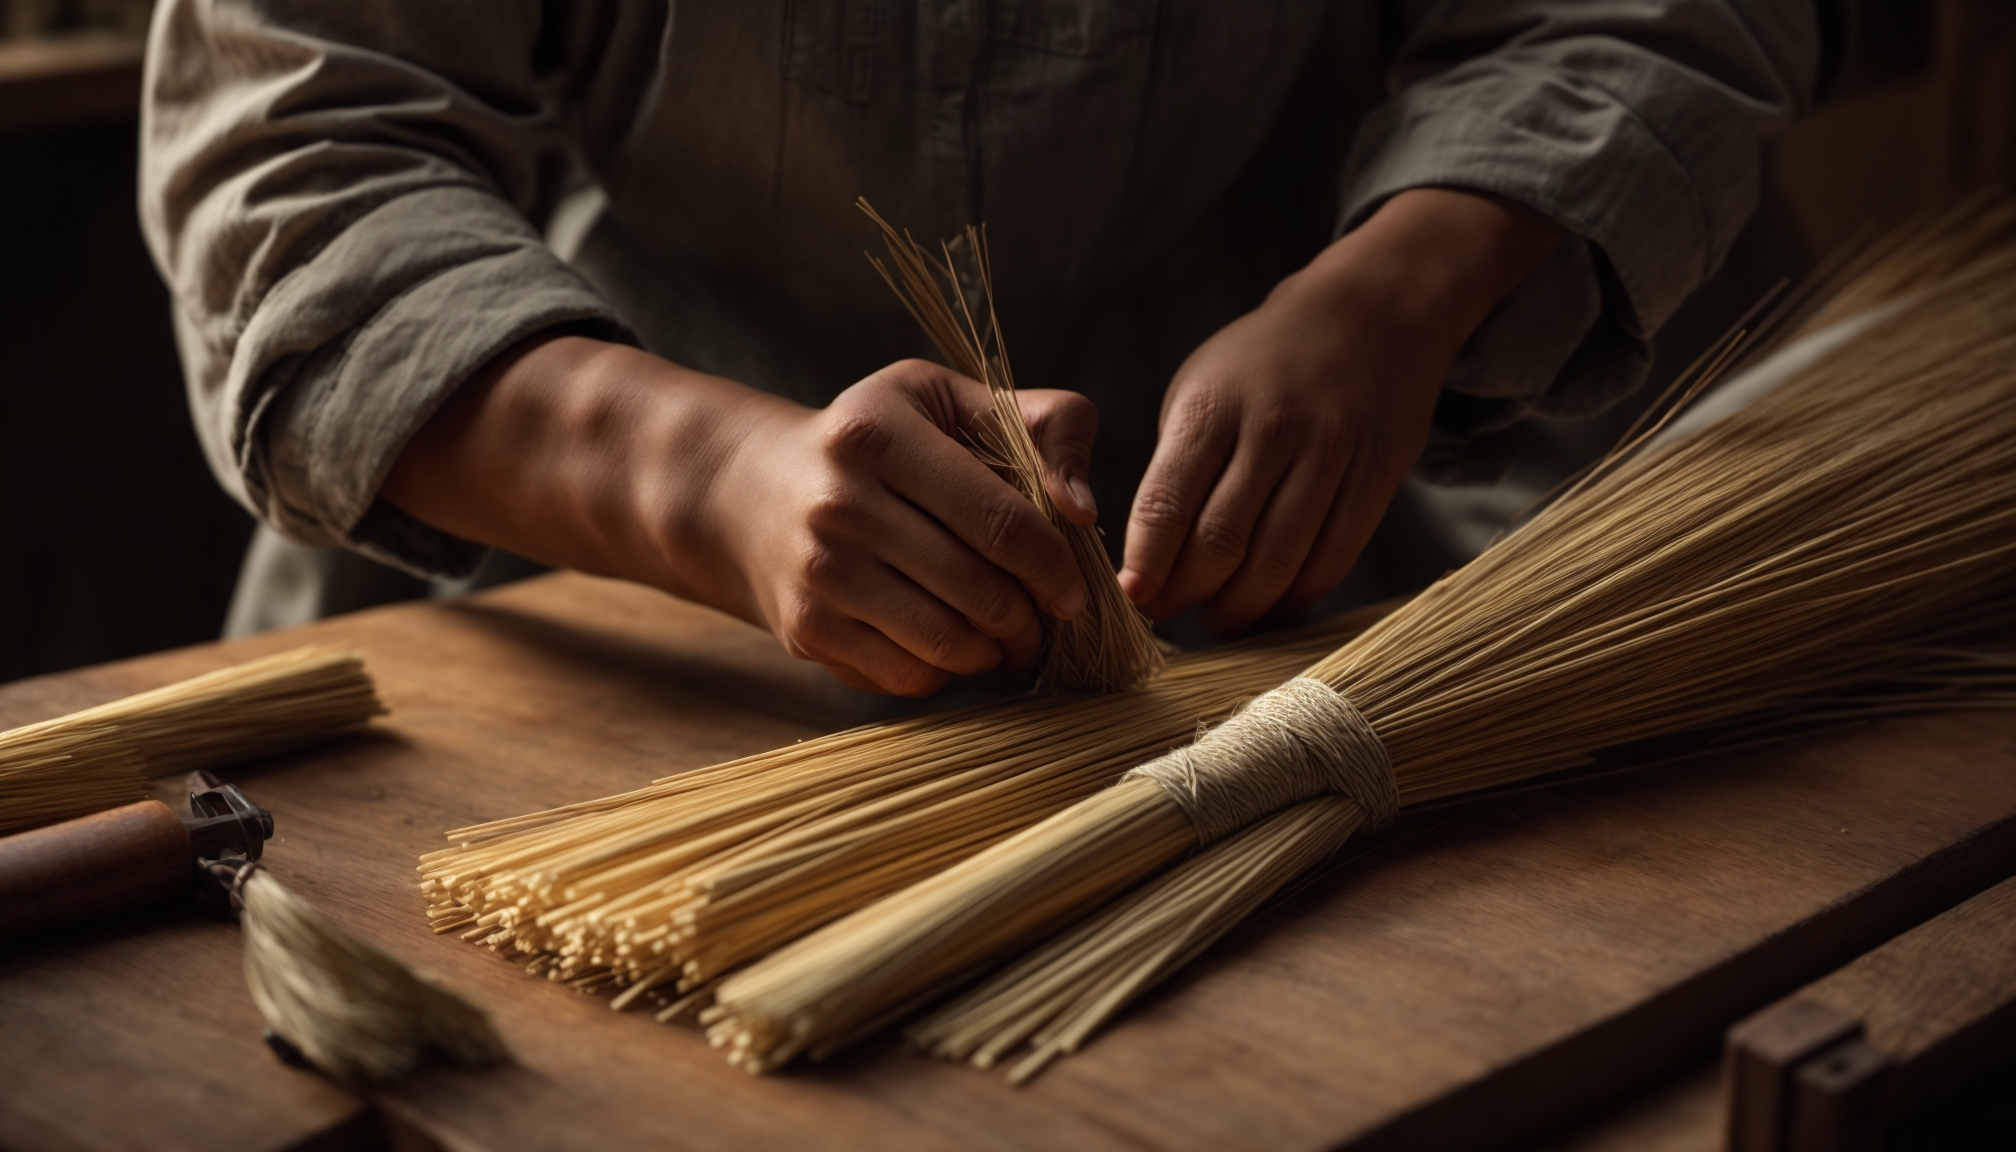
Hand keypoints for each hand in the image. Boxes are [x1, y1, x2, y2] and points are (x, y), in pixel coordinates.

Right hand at [702, 360, 1097, 695]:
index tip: (1070, 589)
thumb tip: (1083, 509)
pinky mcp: (805, 628)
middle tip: (1044, 622)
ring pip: (945, 643)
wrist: (744, 490)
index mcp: (882, 436)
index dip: (1053, 567)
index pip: (1000, 520)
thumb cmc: (872, 440)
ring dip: (994, 654)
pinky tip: (951, 648)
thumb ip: (1041, 424)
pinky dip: (944, 674)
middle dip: (1030, 620)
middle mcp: (842, 504)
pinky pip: (904, 676)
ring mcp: (819, 572)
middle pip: (978, 590)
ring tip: (1006, 639)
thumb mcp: (944, 398)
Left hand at [1118, 188, 1565, 634]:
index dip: (1146, 564)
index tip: (1133, 597)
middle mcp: (1272, 429)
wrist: (1370, 313)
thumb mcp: (1200, 390)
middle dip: (1188, 593)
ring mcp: (1330, 454)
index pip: (1167, 503)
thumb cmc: (1264, 362)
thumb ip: (1176, 467)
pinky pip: (1332, 558)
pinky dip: (1296, 596)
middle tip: (1172, 612)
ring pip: (1278, 561)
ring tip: (1218, 619)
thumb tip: (1153, 556)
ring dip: (1240, 608)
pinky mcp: (1375, 476)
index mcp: (1213, 406)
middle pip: (1222, 543)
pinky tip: (1272, 605)